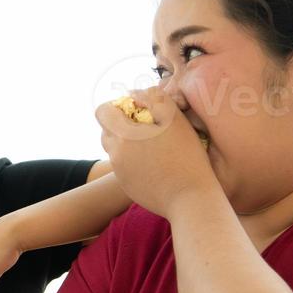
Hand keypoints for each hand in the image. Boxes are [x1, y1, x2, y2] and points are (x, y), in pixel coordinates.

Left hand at [95, 86, 215, 218]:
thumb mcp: (174, 118)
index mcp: (123, 135)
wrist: (190, 198)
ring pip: (116, 150)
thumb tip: (134, 93)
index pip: (102, 112)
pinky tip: (156, 165)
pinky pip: (124, 167)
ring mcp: (120, 172)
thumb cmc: (186, 156)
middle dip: (121, 126)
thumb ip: (153, 98)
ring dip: (128, 144)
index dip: (116, 106)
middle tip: (146, 128)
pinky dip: (135, 162)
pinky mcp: (127, 186)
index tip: (136, 109)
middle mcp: (115, 154)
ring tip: (152, 146)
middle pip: (107, 132)